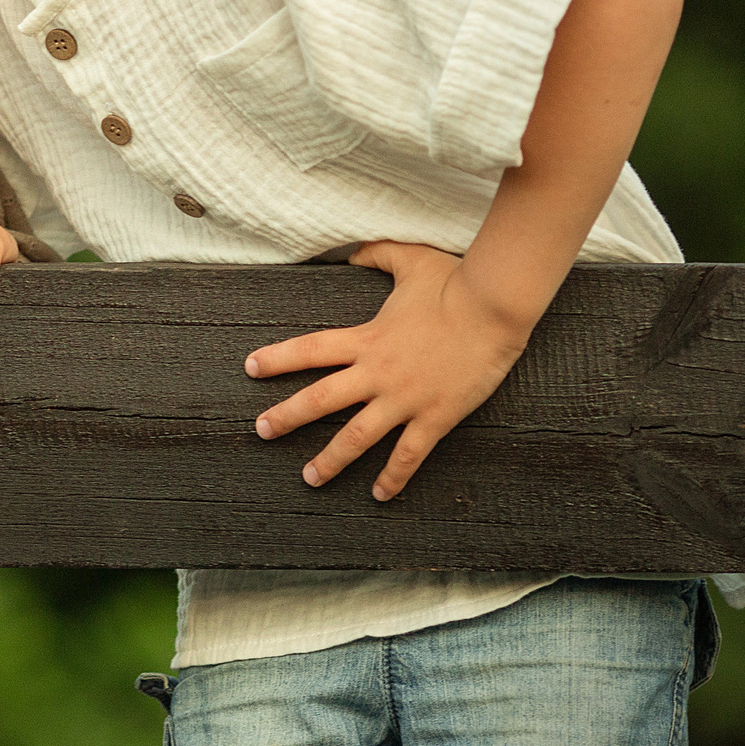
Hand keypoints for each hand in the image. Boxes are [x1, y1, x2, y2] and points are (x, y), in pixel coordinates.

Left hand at [245, 240, 536, 499]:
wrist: (495, 308)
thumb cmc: (455, 283)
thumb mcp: (409, 260)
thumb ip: (376, 254)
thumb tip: (353, 250)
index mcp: (366, 339)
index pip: (310, 350)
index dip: (277, 359)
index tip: (250, 369)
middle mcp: (377, 372)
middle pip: (321, 399)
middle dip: (286, 417)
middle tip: (261, 431)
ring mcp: (405, 398)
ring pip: (358, 436)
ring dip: (331, 459)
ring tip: (309, 477)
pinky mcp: (435, 416)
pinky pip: (409, 454)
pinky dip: (394, 477)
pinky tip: (379, 495)